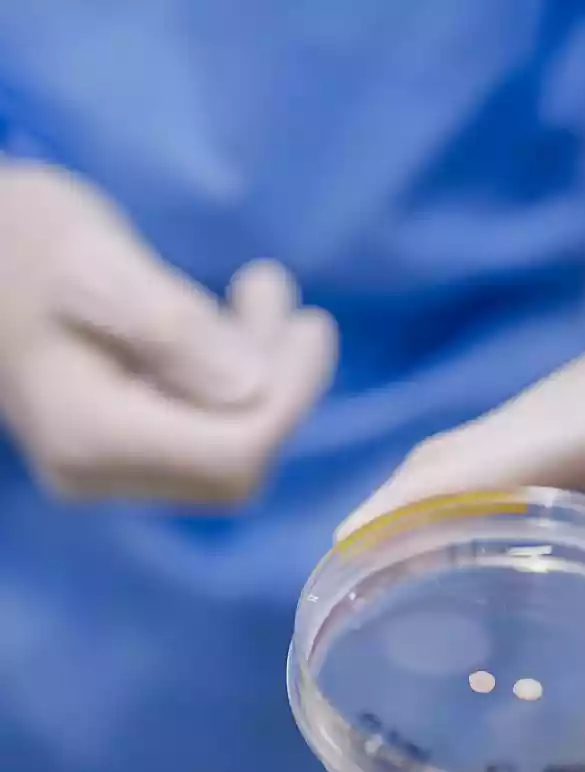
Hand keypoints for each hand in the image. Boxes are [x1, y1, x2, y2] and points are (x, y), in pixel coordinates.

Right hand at [0, 162, 334, 502]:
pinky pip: (208, 436)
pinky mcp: (124, 451)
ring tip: (257, 286)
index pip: (233, 452)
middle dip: (279, 384)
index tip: (312, 324)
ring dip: (263, 375)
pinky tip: (234, 315)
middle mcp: (101, 474)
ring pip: (230, 451)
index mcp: (90, 435)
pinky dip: (237, 381)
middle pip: (237, 464)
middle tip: (272, 290)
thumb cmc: (18, 240)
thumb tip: (251, 388)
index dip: (289, 397)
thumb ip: (172, 325)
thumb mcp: (93, 261)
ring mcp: (110, 471)